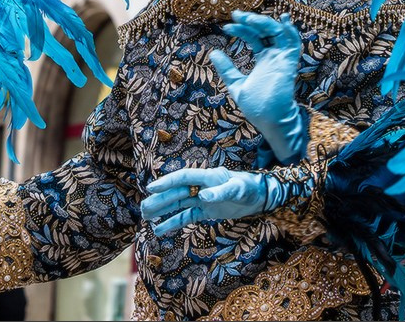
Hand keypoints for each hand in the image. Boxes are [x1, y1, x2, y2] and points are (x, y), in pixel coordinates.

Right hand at [142, 167, 277, 235]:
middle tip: (143, 208)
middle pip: (177, 192)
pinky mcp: (205, 210)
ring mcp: (202, 199)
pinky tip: (161, 229)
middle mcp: (201, 186)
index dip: (168, 181)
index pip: (184, 177)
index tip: (152, 187)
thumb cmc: (250, 188)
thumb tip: (203, 195)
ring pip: (178, 204)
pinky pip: (186, 216)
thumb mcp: (238, 190)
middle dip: (160, 199)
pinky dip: (174, 222)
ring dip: (163, 210)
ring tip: (146, 217)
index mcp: (208, 176)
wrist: (260, 197)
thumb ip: (222, 192)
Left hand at [215, 11, 306, 162]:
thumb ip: (227, 69)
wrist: (269, 121)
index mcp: (264, 59)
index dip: (242, 29)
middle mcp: (274, 56)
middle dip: (252, 20)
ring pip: (279, 32)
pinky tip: (283, 21)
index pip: (255, 37)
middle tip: (236, 14)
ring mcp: (281, 59)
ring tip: (248, 19)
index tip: (226, 27)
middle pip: (266, 30)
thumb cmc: (256, 106)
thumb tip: (213, 52)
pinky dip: (290, 31)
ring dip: (265, 22)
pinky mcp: (288, 64)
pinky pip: (293, 44)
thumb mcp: (236, 84)